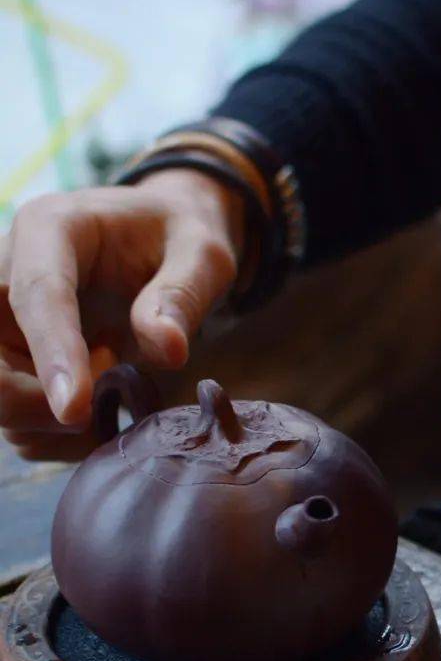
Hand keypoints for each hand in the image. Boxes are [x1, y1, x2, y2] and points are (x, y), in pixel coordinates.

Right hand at [0, 169, 241, 460]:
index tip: (75, 410)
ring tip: (108, 395)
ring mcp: (4, 314)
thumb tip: (168, 350)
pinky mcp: (10, 351)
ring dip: (47, 422)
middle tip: (99, 409)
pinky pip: (13, 412)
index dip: (53, 355)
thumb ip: (183, 295)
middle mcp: (9, 268)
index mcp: (51, 228)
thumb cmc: (178, 237)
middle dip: (34, 400)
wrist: (159, 237)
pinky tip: (94, 407)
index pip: (37, 294)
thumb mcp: (202, 253)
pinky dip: (52, 432)